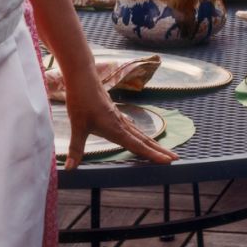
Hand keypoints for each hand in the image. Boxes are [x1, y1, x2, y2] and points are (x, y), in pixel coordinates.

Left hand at [62, 83, 176, 170]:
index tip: (167, 161)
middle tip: (175, 158)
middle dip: (160, 151)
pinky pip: (134, 128)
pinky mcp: (115, 114)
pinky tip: (142, 138)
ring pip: (141, 134)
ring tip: (164, 151)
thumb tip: (70, 169)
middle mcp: (121, 124)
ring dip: (154, 144)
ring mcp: (120, 118)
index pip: (137, 146)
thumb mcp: (77, 126)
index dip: (152, 155)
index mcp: (116, 129)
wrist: (83, 77)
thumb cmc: (80, 100)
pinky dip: (142, 136)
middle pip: (145, 140)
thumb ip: (76, 149)